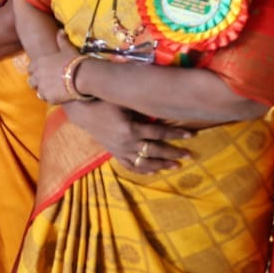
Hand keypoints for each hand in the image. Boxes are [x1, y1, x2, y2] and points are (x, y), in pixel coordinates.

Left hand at [27, 31, 79, 104]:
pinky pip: (47, 99)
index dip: (36, 72)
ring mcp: (42, 87)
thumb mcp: (67, 49)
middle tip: (47, 84)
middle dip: (37, 83)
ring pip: (38, 92)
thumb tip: (61, 31)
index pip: (30, 69)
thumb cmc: (74, 60)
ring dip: (44, 92)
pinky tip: (59, 97)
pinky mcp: (49, 97)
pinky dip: (52, 99)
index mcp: (39, 63)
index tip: (42, 73)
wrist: (81, 75)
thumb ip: (61, 40)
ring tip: (53, 91)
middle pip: (31, 81)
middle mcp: (37, 75)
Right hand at [61, 100, 192, 174]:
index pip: (159, 132)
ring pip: (145, 162)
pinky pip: (130, 165)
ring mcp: (120, 150)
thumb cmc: (104, 101)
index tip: (191, 135)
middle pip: (155, 150)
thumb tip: (164, 111)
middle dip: (173, 152)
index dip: (176, 134)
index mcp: (131, 128)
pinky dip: (142, 170)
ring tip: (176, 166)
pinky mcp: (114, 153)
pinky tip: (154, 171)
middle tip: (189, 155)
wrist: (82, 110)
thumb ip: (142, 109)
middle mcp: (127, 142)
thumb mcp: (124, 102)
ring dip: (162, 164)